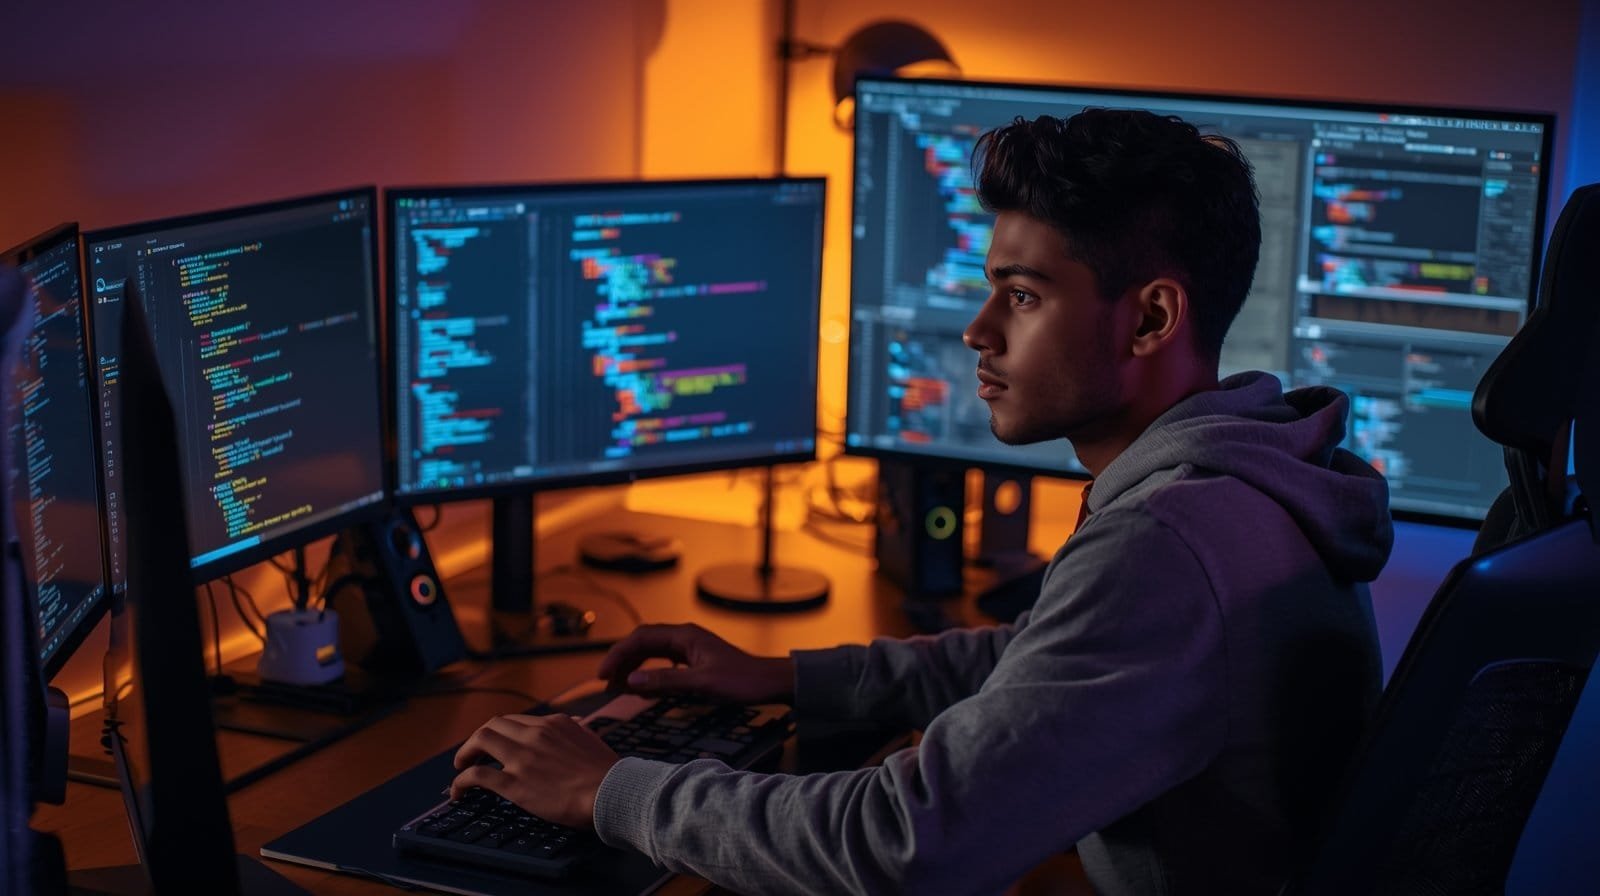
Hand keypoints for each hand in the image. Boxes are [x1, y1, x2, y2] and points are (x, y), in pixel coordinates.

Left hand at [450, 714, 617, 830]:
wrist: (611, 792)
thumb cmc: (606, 772)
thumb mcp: (591, 739)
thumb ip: (577, 730)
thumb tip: (575, 724)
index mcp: (553, 723)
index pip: (516, 720)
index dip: (500, 732)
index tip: (496, 744)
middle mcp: (534, 735)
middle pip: (493, 725)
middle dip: (479, 738)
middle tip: (474, 753)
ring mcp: (522, 758)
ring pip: (480, 741)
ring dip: (465, 753)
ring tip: (461, 766)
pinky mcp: (514, 784)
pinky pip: (478, 776)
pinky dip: (461, 781)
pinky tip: (459, 791)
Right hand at [597, 622, 793, 704]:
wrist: (769, 682)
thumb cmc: (742, 680)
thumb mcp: (702, 683)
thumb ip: (666, 681)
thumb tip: (631, 680)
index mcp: (685, 636)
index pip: (640, 638)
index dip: (618, 655)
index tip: (603, 675)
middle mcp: (684, 638)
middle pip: (643, 643)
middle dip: (622, 661)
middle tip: (605, 683)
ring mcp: (689, 648)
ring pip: (651, 653)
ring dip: (633, 667)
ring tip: (617, 686)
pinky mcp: (694, 661)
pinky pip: (663, 663)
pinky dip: (648, 674)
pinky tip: (642, 687)